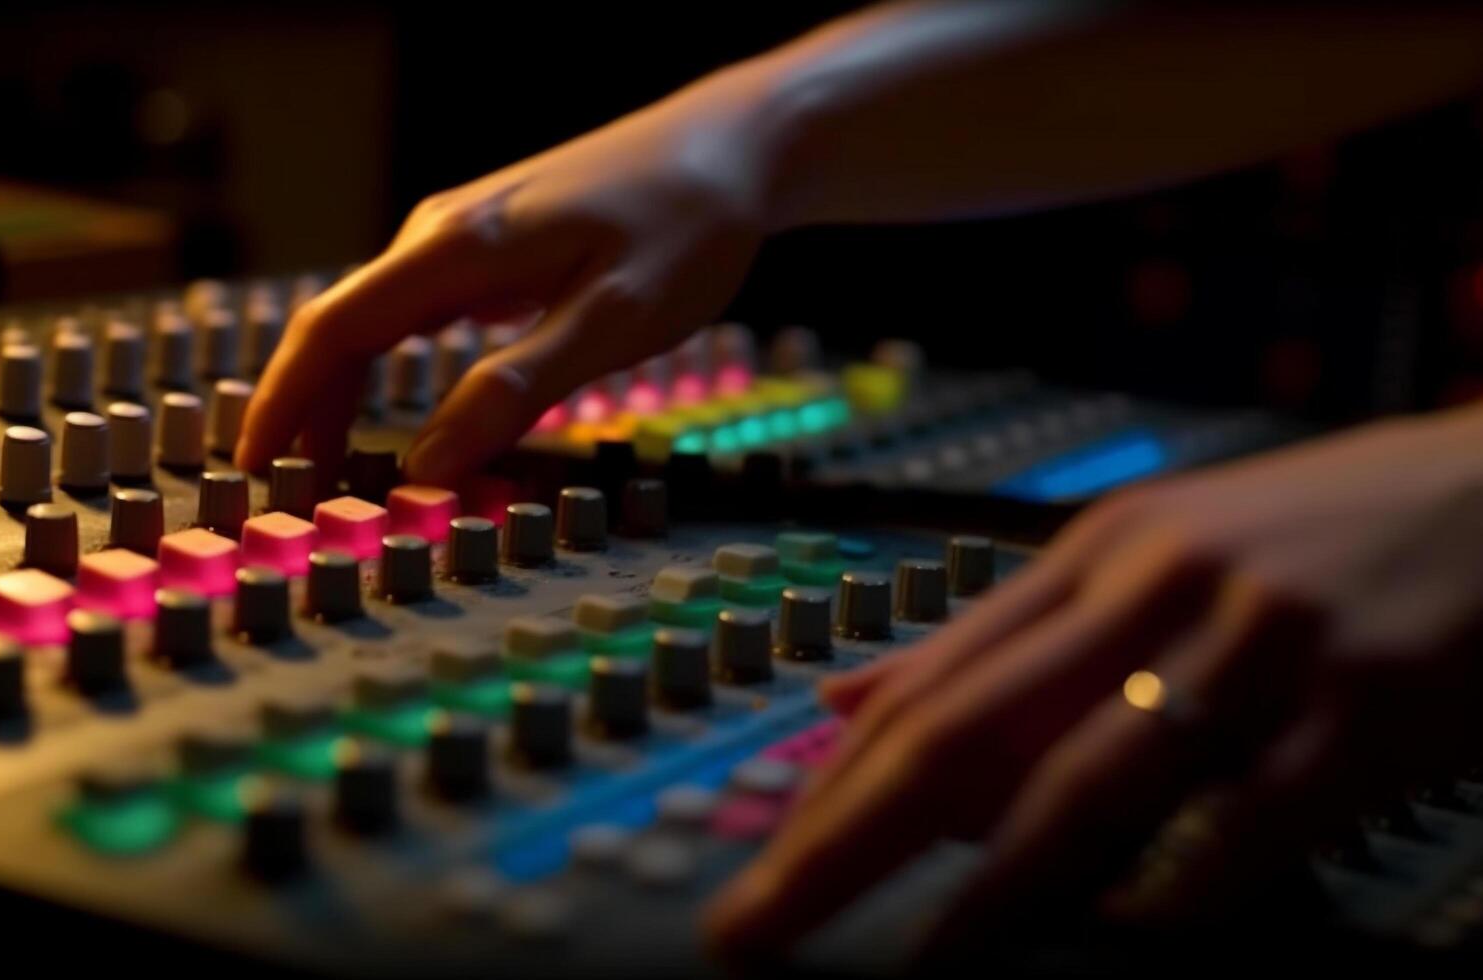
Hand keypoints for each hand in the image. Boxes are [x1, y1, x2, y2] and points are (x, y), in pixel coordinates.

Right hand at [235, 65, 786, 486]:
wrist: (733, 145)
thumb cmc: (687, 227)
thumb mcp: (613, 320)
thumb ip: (517, 391)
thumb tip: (426, 467)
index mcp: (456, 248)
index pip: (332, 330)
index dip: (281, 402)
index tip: (249, 468)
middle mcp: (441, 234)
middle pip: (339, 327)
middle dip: (300, 407)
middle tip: (284, 489)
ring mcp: (463, 235)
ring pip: (374, 321)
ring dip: (341, 390)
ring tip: (328, 463)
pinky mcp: (491, 246)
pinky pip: (412, 313)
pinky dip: (386, 367)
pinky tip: (394, 408)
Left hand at [705, 407, 1482, 954]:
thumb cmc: (1311, 538)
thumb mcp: (1142, 556)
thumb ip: (1001, 637)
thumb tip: (852, 695)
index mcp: (1089, 559)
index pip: (928, 689)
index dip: (831, 789)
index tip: (759, 873)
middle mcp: (1150, 588)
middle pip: (964, 733)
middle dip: (843, 842)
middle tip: (753, 929)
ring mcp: (1259, 640)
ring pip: (1088, 777)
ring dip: (987, 888)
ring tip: (912, 969)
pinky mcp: (1372, 699)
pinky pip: (1259, 812)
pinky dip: (1188, 881)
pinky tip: (1125, 938)